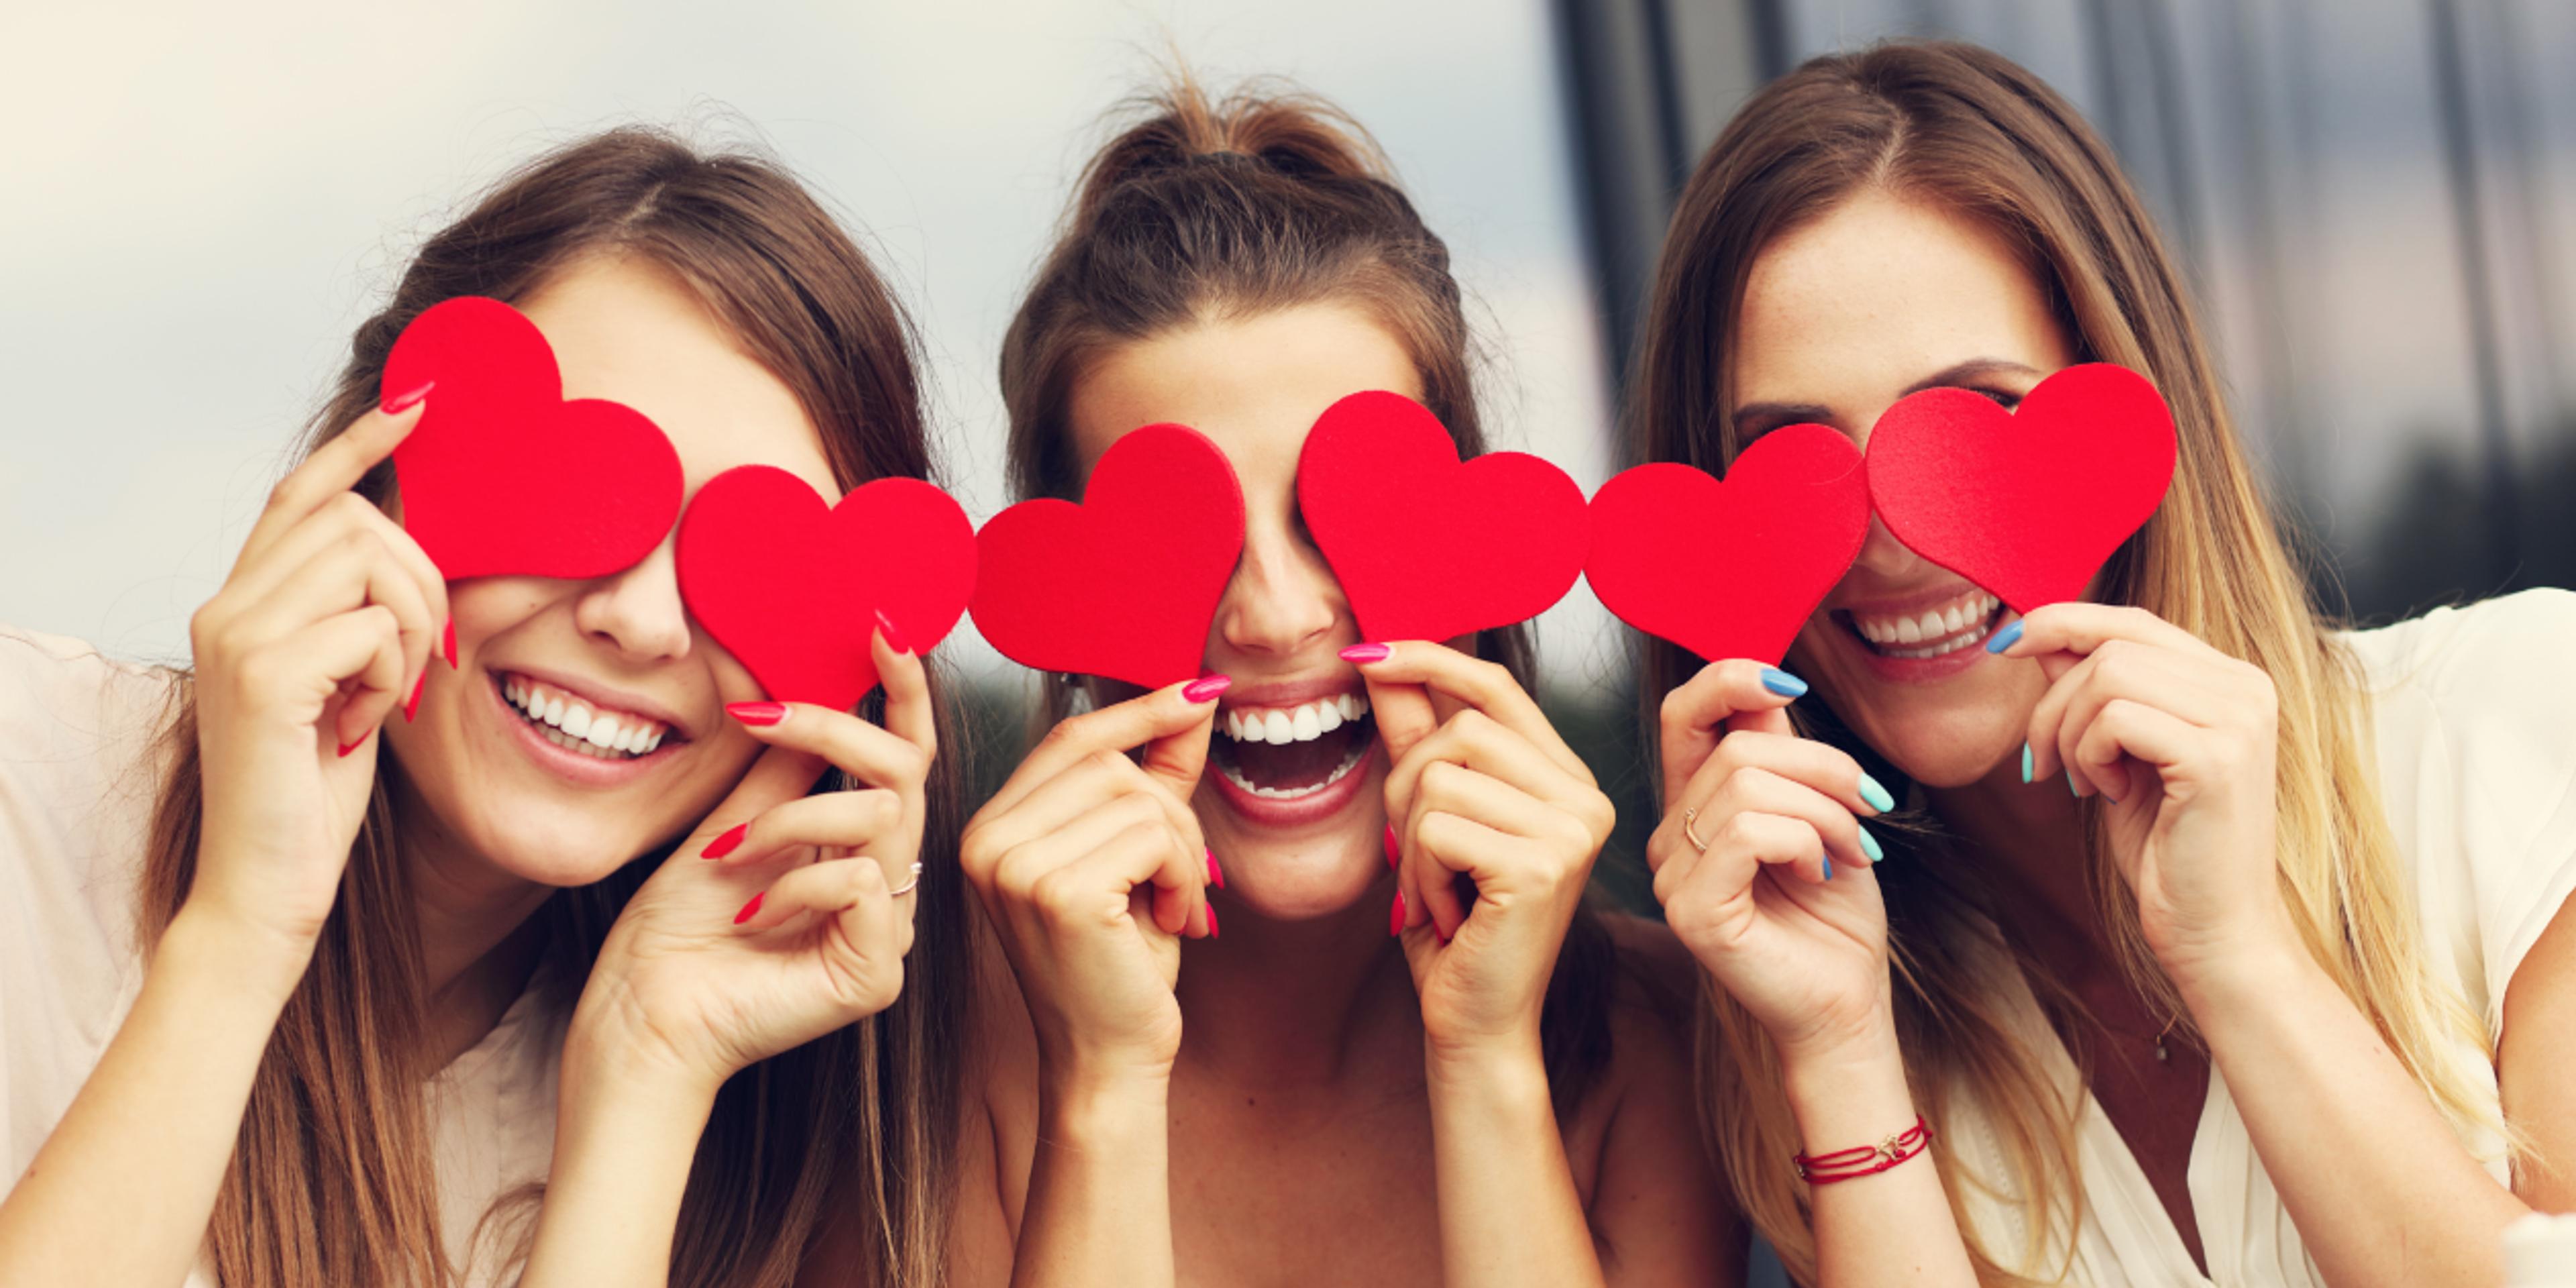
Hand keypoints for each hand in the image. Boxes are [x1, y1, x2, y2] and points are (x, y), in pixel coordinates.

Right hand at [186, 388, 448, 964]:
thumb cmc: (315, 790)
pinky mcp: (262, 674)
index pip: (301, 493)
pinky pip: (372, 629)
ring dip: (408, 632)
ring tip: (384, 699)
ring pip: (369, 564)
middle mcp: (226, 606)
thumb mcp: (345, 683)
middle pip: (355, 520)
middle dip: (419, 580)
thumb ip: (357, 614)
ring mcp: (236, 636)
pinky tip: (364, 727)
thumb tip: (411, 545)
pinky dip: (393, 678)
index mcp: (243, 603)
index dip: (361, 444)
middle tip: (421, 657)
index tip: (420, 405)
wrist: (267, 885)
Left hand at [567, 626, 931, 1095]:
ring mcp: (888, 931)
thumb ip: (785, 764)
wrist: (642, 1017)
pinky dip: (795, 882)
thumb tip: (819, 681)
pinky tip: (748, 913)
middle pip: (906, 771)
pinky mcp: (876, 974)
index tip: (879, 626)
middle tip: (756, 716)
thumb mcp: (732, 818)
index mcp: (859, 847)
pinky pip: (862, 884)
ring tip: (728, 853)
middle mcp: (887, 884)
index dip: (904, 689)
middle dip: (831, 729)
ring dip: (788, 820)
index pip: (905, 754)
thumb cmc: (674, 930)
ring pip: (883, 819)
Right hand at [960, 679, 1219, 1081]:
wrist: (1108, 1062)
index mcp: (992, 829)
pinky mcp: (1059, 892)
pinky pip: (1154, 835)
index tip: (1201, 693)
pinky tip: (1174, 920)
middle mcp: (987, 841)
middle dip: (1173, 812)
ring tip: (1176, 904)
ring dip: (1184, 850)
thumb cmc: (1118, 968)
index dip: (1140, 711)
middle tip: (1187, 877)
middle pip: (1112, 762)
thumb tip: (1191, 701)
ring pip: (1138, 796)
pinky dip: (1184, 874)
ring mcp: (1016, 866)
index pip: (1071, 738)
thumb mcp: (1134, 859)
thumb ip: (1154, 779)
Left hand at [1353, 642, 1613, 1062]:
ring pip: (1440, 776)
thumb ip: (1414, 740)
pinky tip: (1446, 913)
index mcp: (1566, 780)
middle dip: (1406, 785)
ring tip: (1437, 889)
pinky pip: (1437, 827)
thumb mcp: (1430, 820)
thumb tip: (1379, 662)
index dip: (1428, 660)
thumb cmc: (1455, 926)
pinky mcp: (1543, 864)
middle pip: (1458, 728)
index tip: (1365, 653)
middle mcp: (1585, 798)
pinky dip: (1418, 872)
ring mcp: (1572, 830)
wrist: (1475, 1022)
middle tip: (1416, 856)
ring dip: (1411, 839)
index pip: (1496, 687)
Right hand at [1645, 659, 1894, 1061]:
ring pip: (1748, 785)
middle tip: (1870, 814)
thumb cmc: (1835, 915)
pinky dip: (1804, 842)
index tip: (1792, 684)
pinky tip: (1820, 874)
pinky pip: (1747, 832)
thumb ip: (1783, 753)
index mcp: (1695, 807)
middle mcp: (1670, 837)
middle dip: (1825, 769)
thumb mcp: (1818, 812)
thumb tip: (1769, 678)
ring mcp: (1672, 876)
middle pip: (1738, 747)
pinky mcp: (1691, 911)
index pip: (1683, 713)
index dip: (1730, 678)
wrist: (1848, 1004)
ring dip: (1826, 812)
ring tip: (1851, 853)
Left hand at [2001, 603, 2292, 981]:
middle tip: (2044, 762)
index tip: (2006, 646)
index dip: (2062, 622)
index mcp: (2230, 681)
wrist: (2214, 930)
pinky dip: (2090, 756)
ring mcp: (2239, 719)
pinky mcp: (2217, 758)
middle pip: (2111, 645)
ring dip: (2069, 732)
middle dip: (2053, 702)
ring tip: (2084, 783)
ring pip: (2108, 676)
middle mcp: (2246, 688)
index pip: (2132, 621)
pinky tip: (2108, 796)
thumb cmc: (2166, 848)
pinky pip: (2115, 719)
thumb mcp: (2118, 755)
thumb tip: (2042, 637)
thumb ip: (2093, 692)